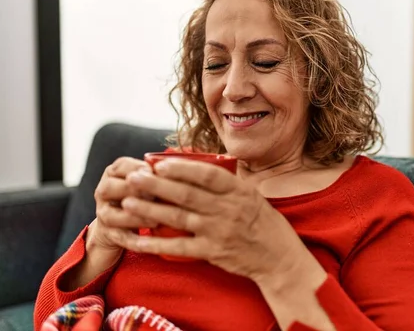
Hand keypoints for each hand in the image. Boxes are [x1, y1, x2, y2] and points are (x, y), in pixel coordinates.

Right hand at [63, 157, 157, 290]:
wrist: (119, 227)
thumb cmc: (142, 198)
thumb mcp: (149, 182)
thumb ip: (159, 174)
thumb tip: (182, 166)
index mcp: (115, 173)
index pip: (122, 166)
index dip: (139, 169)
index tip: (157, 173)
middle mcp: (104, 191)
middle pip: (109, 188)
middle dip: (133, 191)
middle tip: (155, 195)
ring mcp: (103, 214)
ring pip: (111, 215)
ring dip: (135, 217)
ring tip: (157, 219)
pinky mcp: (108, 235)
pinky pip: (119, 237)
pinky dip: (135, 240)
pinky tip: (151, 242)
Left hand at [119, 159, 308, 281]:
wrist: (278, 257)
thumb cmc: (263, 222)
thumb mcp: (251, 195)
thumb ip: (226, 184)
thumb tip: (195, 167)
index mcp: (238, 191)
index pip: (207, 175)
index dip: (182, 169)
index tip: (159, 163)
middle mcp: (228, 209)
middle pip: (186, 194)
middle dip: (156, 185)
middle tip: (133, 177)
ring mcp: (219, 231)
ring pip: (178, 218)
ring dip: (150, 209)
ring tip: (127, 201)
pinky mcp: (213, 252)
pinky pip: (179, 247)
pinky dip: (156, 243)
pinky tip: (138, 239)